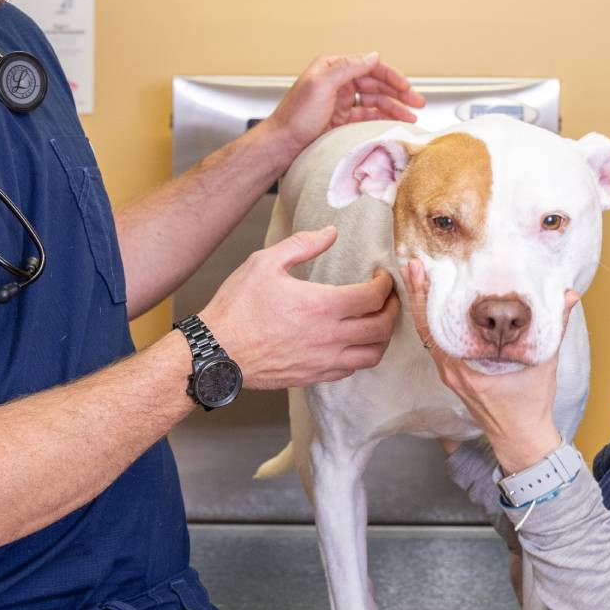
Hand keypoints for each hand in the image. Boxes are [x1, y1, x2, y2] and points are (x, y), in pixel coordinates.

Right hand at [199, 228, 400, 388]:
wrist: (217, 352)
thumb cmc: (237, 307)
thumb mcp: (265, 262)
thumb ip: (302, 244)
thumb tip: (330, 232)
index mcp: (321, 306)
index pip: (373, 297)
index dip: (385, 285)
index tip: (381, 277)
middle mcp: (329, 337)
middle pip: (381, 328)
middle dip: (392, 310)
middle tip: (389, 298)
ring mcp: (323, 361)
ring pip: (373, 354)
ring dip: (382, 337)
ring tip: (377, 322)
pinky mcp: (314, 376)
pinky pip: (351, 369)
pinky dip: (361, 355)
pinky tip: (353, 342)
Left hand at [264, 52, 426, 157]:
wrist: (281, 145)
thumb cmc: (296, 116)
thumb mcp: (321, 84)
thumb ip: (348, 68)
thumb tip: (373, 56)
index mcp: (332, 68)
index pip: (369, 66)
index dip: (391, 76)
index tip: (406, 87)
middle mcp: (337, 83)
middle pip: (376, 84)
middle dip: (398, 93)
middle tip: (418, 103)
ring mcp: (340, 102)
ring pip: (374, 102)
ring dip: (394, 108)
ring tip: (411, 117)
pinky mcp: (341, 121)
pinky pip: (367, 117)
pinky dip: (382, 119)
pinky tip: (394, 124)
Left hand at [404, 260, 576, 471]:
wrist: (520, 438)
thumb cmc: (530, 406)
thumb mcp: (544, 363)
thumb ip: (554, 326)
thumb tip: (567, 297)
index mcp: (466, 369)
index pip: (437, 326)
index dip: (426, 296)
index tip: (422, 270)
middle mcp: (451, 371)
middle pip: (426, 326)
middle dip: (420, 294)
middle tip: (414, 264)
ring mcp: (449, 374)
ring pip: (429, 334)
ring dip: (424, 307)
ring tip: (420, 278)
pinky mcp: (452, 375)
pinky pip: (437, 344)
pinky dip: (434, 322)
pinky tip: (435, 305)